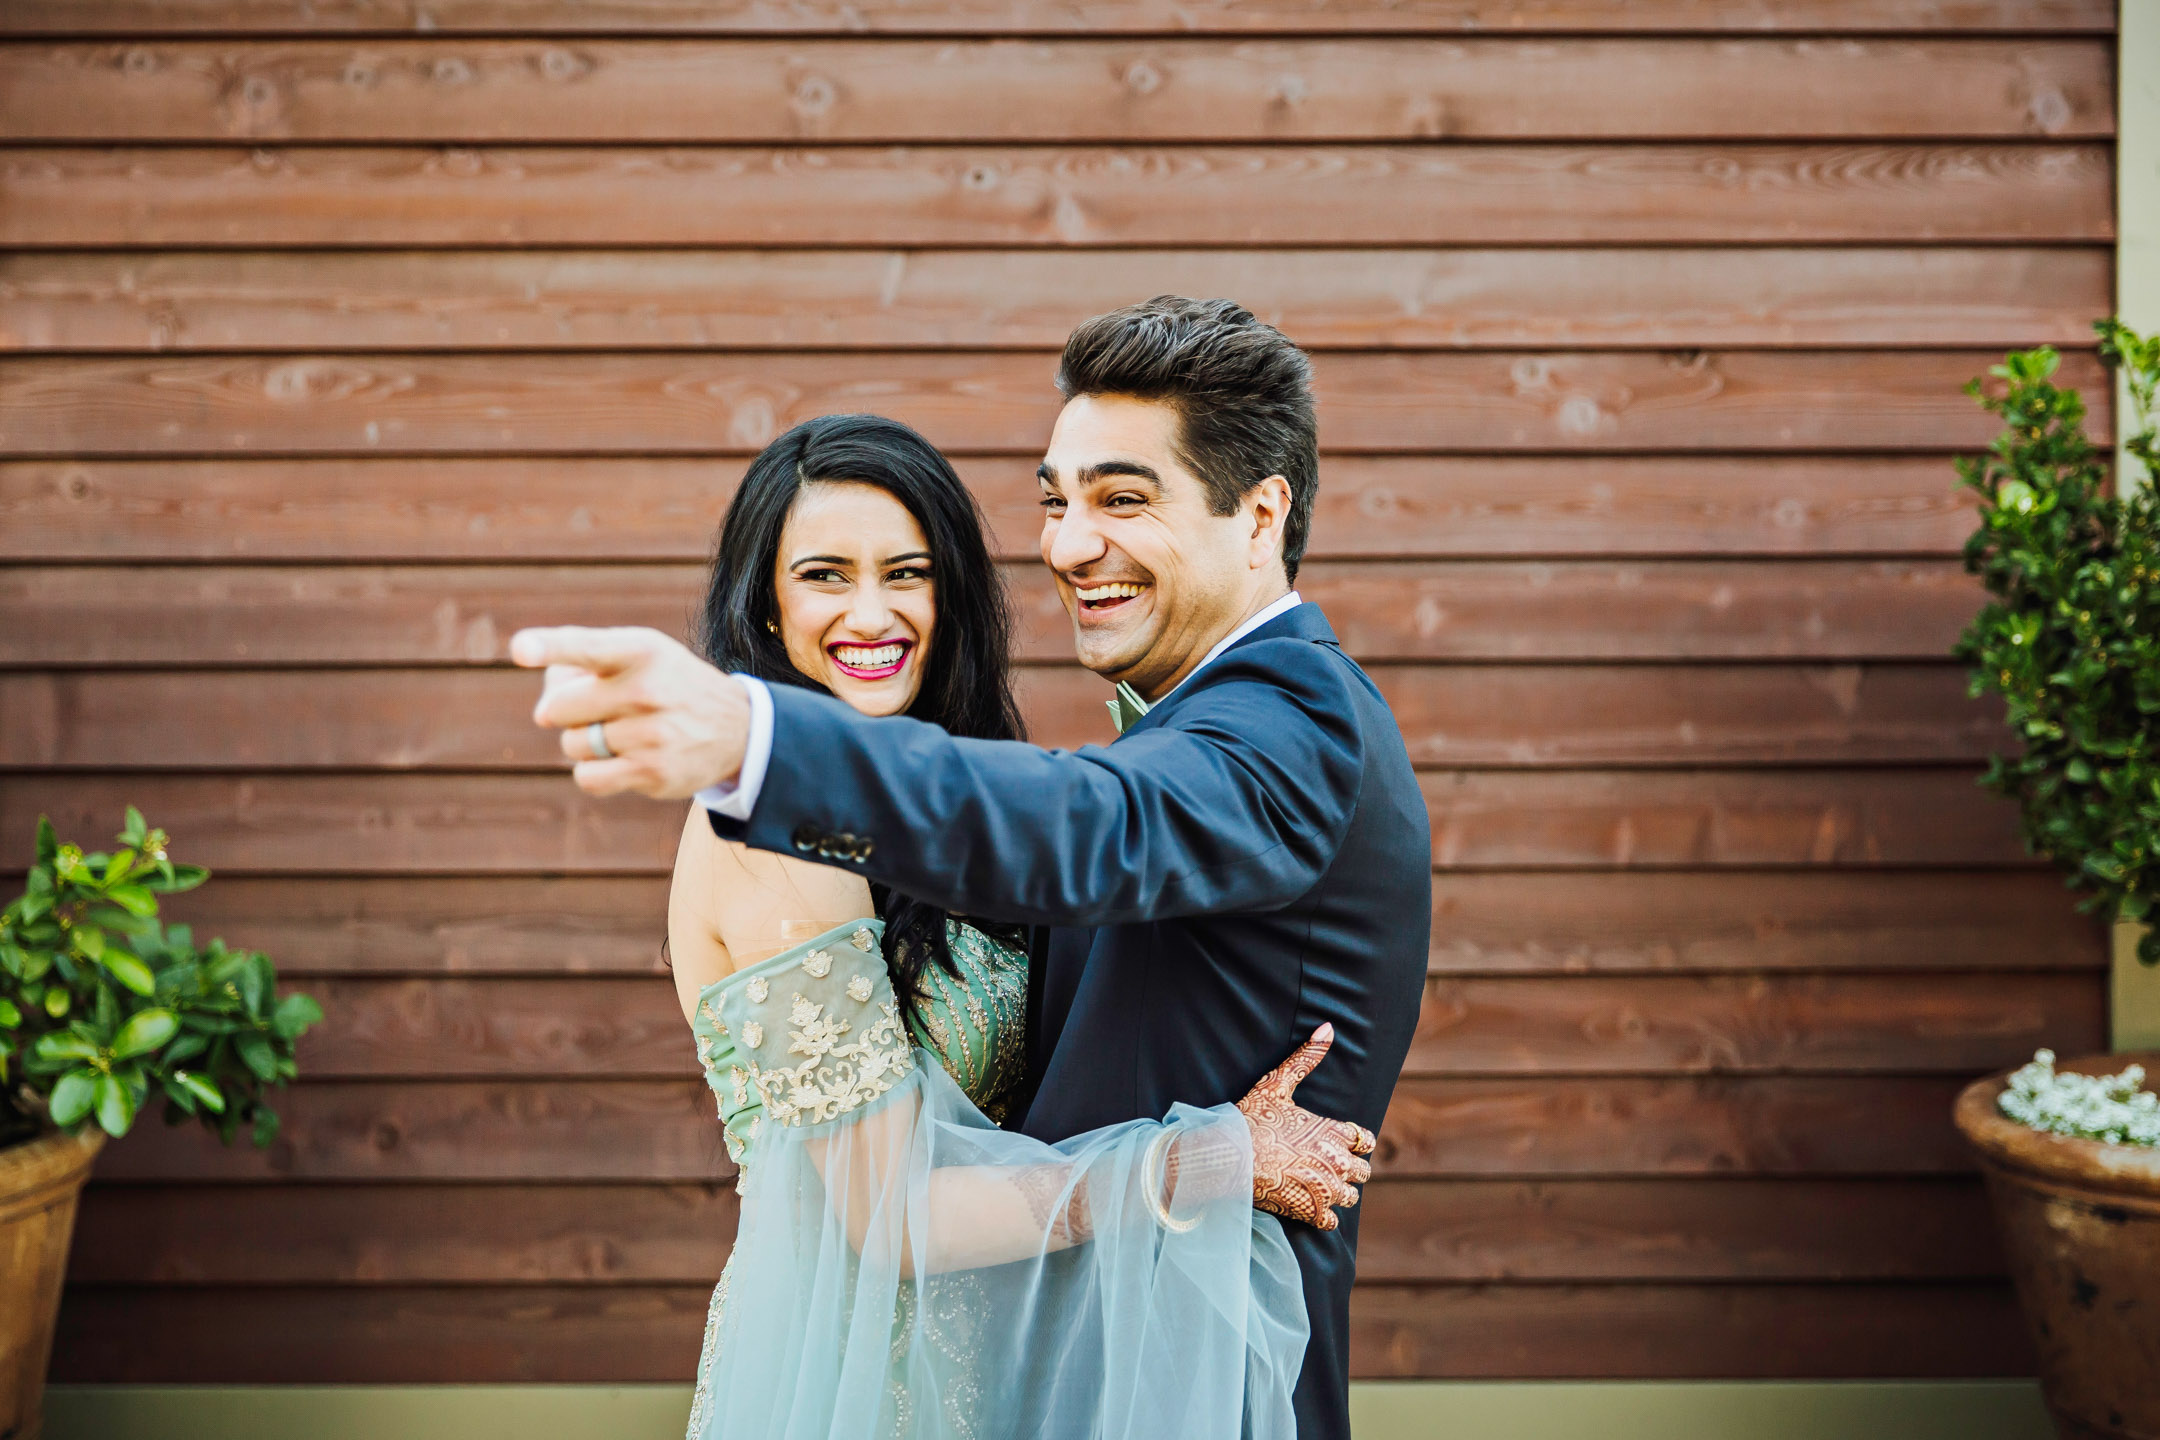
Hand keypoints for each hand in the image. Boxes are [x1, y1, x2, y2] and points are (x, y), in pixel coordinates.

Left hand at [510, 626, 750, 798]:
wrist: (737, 728)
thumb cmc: (665, 684)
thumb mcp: (637, 654)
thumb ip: (578, 664)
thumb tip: (545, 708)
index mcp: (639, 650)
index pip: (586, 647)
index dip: (549, 646)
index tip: (520, 649)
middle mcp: (646, 690)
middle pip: (557, 709)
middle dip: (568, 712)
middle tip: (603, 708)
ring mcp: (651, 734)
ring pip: (572, 745)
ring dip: (584, 743)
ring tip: (623, 733)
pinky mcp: (652, 773)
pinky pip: (587, 778)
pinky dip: (593, 772)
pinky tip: (621, 761)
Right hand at [1237, 1023, 1375, 1231]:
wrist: (1228, 1157)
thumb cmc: (1251, 1118)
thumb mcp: (1277, 1084)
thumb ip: (1306, 1058)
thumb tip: (1328, 1028)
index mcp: (1334, 1132)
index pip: (1365, 1140)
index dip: (1354, 1142)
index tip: (1338, 1143)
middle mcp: (1337, 1161)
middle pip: (1363, 1171)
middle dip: (1349, 1168)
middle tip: (1324, 1165)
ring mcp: (1326, 1189)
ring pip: (1351, 1196)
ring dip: (1339, 1192)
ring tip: (1317, 1185)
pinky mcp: (1311, 1211)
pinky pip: (1333, 1221)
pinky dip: (1324, 1216)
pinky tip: (1308, 1205)